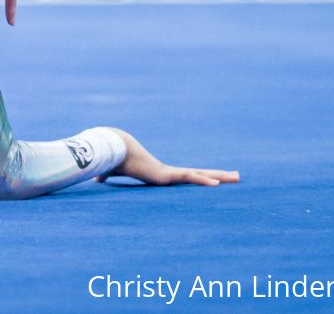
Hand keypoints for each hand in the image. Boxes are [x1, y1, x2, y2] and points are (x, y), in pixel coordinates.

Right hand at [96, 128, 239, 186]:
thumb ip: (107, 176)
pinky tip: (218, 184)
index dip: (198, 177)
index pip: (184, 176)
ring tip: (238, 177)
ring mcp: (170, 172)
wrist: (114, 149)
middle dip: (218, 175)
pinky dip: (203, 181)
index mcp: (160, 173)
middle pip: (199, 173)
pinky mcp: (167, 174)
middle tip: (236, 175)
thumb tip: (95, 178)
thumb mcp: (113, 172)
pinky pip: (189, 177)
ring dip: (220, 177)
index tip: (211, 179)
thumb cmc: (115, 159)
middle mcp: (169, 172)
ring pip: (200, 174)